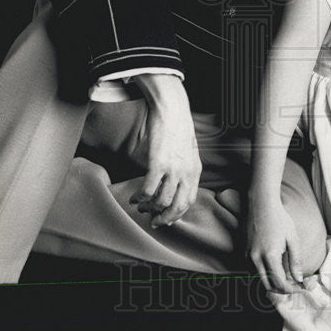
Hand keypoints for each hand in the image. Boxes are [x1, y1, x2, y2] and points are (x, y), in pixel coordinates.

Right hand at [129, 74, 200, 227]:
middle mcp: (186, 173)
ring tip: (140, 207)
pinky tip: (135, 197)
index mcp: (195, 171)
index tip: (166, 219)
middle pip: (177, 206)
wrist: (172, 109)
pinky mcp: (158, 164)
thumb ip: (184, 167)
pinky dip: (140, 198)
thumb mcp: (187, 150)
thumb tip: (174, 181)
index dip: (177, 214)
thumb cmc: (176, 127)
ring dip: (149, 208)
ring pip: (162, 201)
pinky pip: (148, 190)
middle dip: (164, 217)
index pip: (189, 201)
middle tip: (153, 221)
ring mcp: (173, 169)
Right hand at [247, 197, 304, 293]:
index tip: (300, 286)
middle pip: (268, 286)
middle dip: (282, 289)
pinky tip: (274, 269)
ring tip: (286, 278)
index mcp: (270, 256)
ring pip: (259, 280)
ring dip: (272, 283)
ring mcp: (248, 256)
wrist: (261, 204)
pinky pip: (253, 271)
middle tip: (294, 285)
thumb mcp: (292, 239)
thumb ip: (295, 261)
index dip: (291, 289)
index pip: (280, 283)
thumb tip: (298, 279)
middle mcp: (256, 259)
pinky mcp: (244, 252)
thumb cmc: (279, 219)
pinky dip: (264, 275)